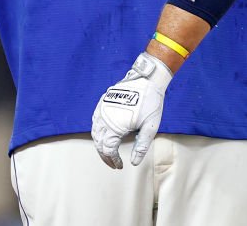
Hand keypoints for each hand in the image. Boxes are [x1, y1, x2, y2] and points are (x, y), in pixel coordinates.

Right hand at [91, 52, 172, 168]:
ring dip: (100, 144)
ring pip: (95, 132)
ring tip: (109, 152)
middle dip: (105, 155)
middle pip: (99, 143)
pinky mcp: (103, 102)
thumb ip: (141, 146)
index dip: (113, 160)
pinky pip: (95, 120)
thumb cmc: (151, 103)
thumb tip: (134, 163)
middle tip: (113, 163)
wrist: (148, 79)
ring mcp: (102, 109)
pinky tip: (105, 135)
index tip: (119, 166)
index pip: (108, 149)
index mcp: (114, 126)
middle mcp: (104, 118)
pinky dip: (98, 131)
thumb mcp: (150, 127)